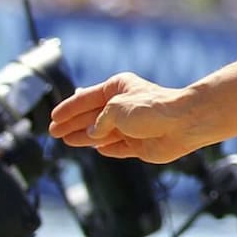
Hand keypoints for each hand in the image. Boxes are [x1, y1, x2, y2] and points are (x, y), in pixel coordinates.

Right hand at [48, 73, 214, 164]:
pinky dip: (108, 149)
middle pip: (91, 116)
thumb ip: (99, 122)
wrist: (184, 123)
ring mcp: (132, 126)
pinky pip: (118, 147)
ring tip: (65, 140)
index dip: (68, 109)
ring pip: (101, 133)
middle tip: (53, 132)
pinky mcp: (141, 144)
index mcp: (118, 88)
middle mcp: (124, 106)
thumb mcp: (115, 109)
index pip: (86, 98)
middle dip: (72, 124)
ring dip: (84, 137)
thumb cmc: (151, 109)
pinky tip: (97, 149)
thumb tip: (93, 134)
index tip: (52, 117)